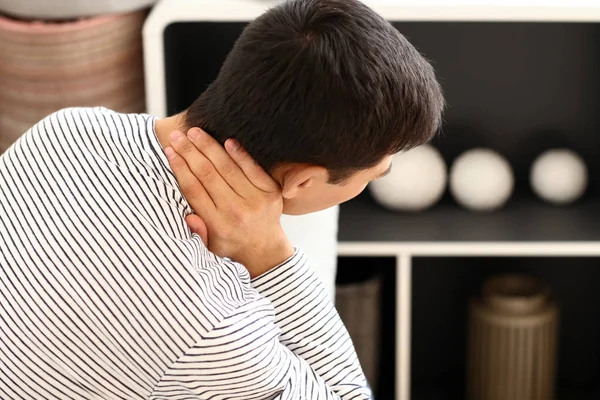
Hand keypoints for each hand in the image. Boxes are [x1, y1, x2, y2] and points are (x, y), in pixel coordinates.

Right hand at [164, 128, 293, 277]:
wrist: (265, 249)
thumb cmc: (231, 242)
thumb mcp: (209, 246)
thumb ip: (197, 231)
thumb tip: (188, 215)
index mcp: (217, 224)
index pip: (194, 190)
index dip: (179, 168)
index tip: (169, 151)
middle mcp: (236, 212)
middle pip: (207, 175)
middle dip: (190, 152)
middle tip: (177, 135)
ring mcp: (255, 201)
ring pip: (227, 168)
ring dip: (209, 146)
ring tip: (195, 132)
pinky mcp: (271, 192)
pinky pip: (253, 168)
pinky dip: (239, 154)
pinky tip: (226, 140)